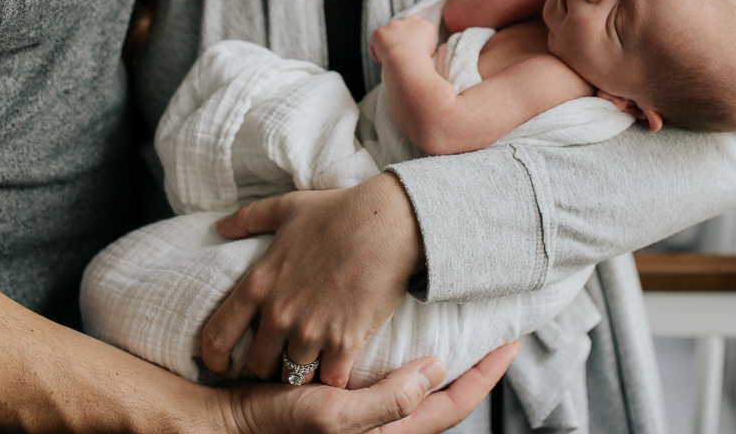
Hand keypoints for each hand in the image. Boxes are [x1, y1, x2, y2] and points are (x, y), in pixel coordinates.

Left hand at [204, 173, 423, 388]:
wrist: (389, 222)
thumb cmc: (338, 211)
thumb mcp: (287, 208)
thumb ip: (249, 219)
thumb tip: (220, 226)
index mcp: (259, 284)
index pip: (217, 335)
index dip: (214, 356)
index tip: (222, 363)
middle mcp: (279, 313)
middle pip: (258, 365)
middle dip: (268, 363)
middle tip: (282, 356)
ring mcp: (311, 331)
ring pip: (294, 376)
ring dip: (303, 370)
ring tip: (314, 358)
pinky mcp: (344, 342)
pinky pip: (329, 380)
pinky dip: (334, 376)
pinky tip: (340, 363)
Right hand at [221, 343, 518, 433]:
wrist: (225, 418)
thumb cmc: (277, 423)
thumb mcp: (334, 417)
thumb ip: (389, 401)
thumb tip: (437, 369)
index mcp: (388, 428)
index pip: (453, 403)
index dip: (486, 374)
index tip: (511, 344)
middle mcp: (381, 419)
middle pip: (441, 391)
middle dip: (470, 361)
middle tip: (494, 323)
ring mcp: (362, 404)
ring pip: (415, 376)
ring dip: (440, 348)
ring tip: (461, 314)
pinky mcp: (341, 387)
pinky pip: (381, 366)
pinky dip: (401, 346)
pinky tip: (406, 318)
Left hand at [370, 16, 437, 67]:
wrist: (407, 61)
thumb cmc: (421, 62)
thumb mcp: (431, 52)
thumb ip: (426, 45)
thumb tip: (420, 48)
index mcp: (425, 26)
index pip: (420, 24)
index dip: (414, 33)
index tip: (412, 44)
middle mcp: (410, 21)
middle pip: (404, 24)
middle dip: (401, 34)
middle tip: (401, 51)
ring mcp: (394, 25)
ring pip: (389, 33)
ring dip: (389, 42)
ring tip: (393, 59)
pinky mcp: (380, 31)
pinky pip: (376, 42)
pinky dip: (378, 52)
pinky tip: (383, 61)